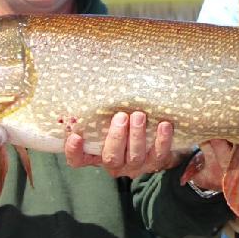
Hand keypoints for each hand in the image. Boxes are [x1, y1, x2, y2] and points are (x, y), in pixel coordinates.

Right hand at [64, 111, 183, 177]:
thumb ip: (100, 107)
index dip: (74, 151)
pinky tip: (164, 125)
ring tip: (139, 116)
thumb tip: (91, 71)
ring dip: (137, 136)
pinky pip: (159, 155)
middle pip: (111, 158)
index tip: (76, 136)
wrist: (155, 138)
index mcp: (96, 154)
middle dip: (116, 137)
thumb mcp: (108, 116)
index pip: (78, 159)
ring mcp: (135, 166)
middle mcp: (114, 164)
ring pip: (135, 157)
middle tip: (121, 116)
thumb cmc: (124, 122)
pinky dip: (162, 140)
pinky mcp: (155, 163)